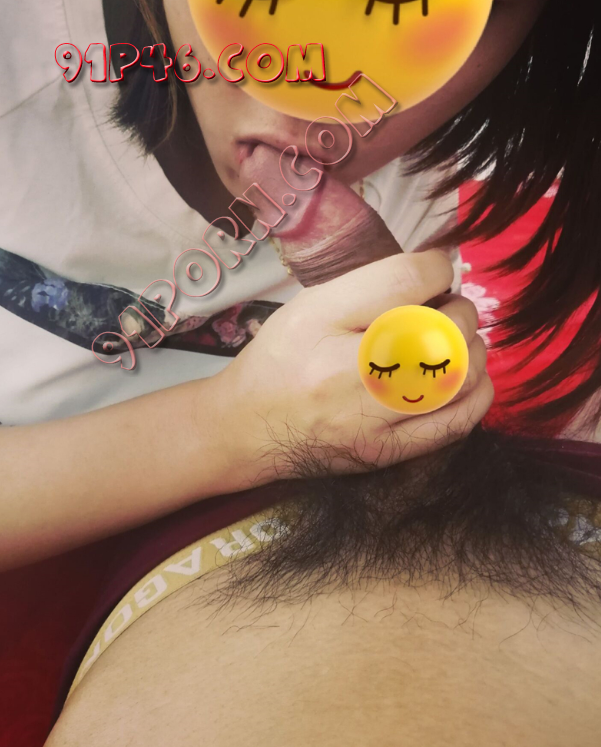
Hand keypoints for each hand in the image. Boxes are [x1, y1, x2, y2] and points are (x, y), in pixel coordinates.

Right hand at [213, 250, 493, 483]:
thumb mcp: (310, 305)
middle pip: (441, 328)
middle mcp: (349, 372)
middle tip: (445, 309)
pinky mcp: (387, 453)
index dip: (438, 267)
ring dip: (471, 349)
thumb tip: (437, 273)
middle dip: (459, 310)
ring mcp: (372, 419)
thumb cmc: (280, 358)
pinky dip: (475, 394)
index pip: (407, 280)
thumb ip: (371, 284)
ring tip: (454, 341)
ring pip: (459, 376)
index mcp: (324, 323)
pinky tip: (467, 378)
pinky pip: (455, 423)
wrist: (249, 428)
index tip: (438, 270)